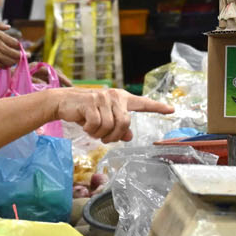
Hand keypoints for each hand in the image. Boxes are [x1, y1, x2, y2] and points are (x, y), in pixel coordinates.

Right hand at [0, 23, 21, 68]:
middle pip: (15, 54)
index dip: (20, 46)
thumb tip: (8, 27)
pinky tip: (9, 62)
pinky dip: (7, 64)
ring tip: (18, 60)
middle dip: (22, 56)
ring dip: (15, 61)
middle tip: (27, 56)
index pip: (15, 43)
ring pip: (11, 61)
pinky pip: (3, 65)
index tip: (21, 47)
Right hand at [51, 88, 172, 143]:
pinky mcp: (90, 102)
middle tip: (104, 139)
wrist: (63, 103)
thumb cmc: (86, 112)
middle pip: (124, 123)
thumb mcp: (104, 120)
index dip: (157, 107)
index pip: (142, 103)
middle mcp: (114, 96)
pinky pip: (96, 125)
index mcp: (121, 98)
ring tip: (91, 130)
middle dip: (114, 136)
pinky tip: (84, 125)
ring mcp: (102, 98)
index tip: (172, 110)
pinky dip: (90, 131)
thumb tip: (129, 136)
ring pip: (109, 126)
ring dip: (100, 134)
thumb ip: (118, 128)